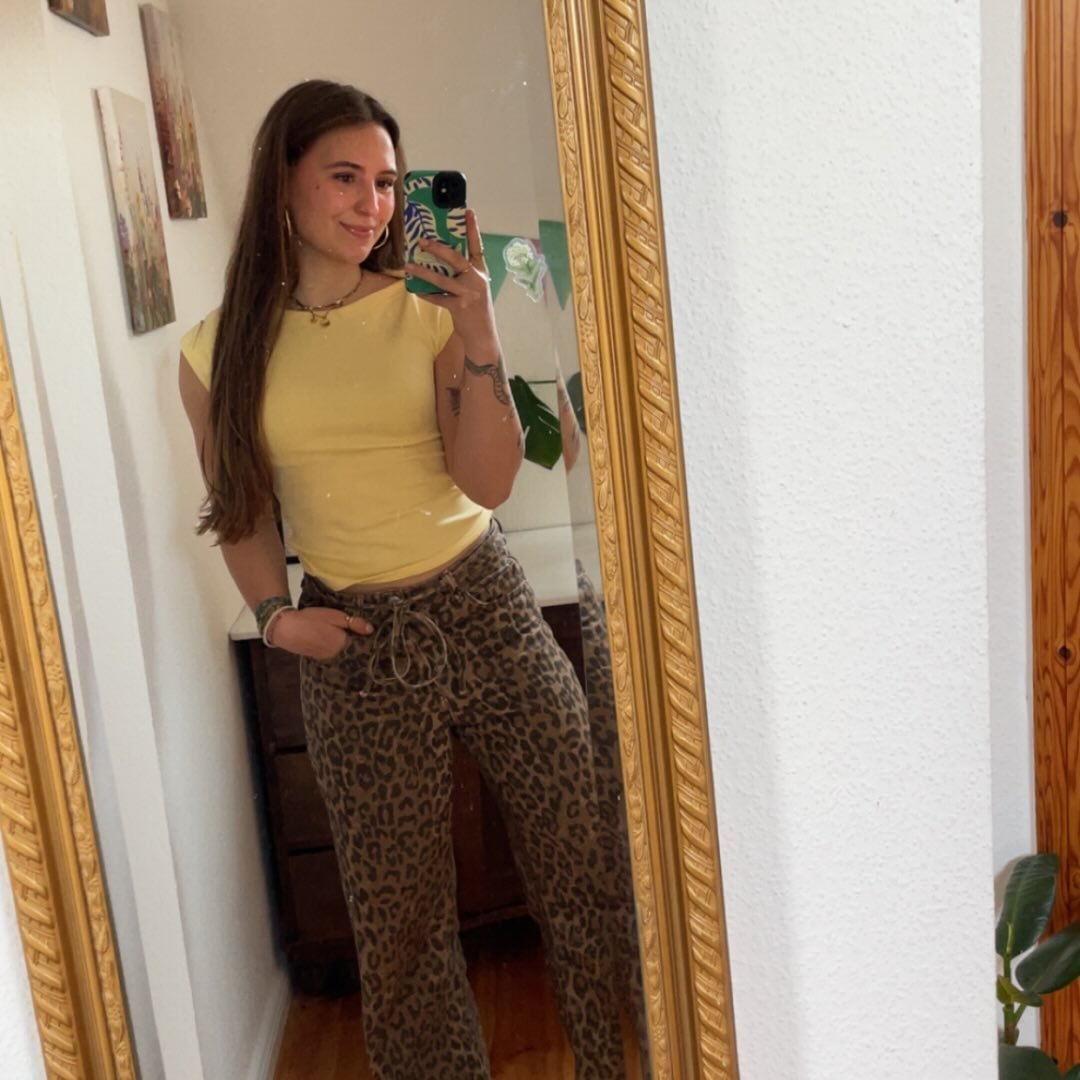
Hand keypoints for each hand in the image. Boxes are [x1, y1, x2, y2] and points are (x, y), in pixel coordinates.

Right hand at [270, 606, 372, 660]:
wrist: (286, 629)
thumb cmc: (312, 619)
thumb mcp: (335, 616)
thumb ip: (354, 623)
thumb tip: (371, 630)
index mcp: (343, 645)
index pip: (362, 646)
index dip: (367, 641)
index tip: (373, 636)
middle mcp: (337, 655)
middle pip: (353, 652)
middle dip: (359, 645)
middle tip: (364, 636)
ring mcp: (327, 658)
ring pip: (344, 654)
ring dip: (348, 648)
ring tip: (353, 638)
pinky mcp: (319, 658)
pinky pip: (334, 654)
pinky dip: (338, 649)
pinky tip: (337, 642)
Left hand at [406, 209, 499, 356]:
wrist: (483, 334)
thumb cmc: (476, 307)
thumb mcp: (475, 286)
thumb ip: (463, 273)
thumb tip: (440, 258)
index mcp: (481, 271)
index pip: (477, 246)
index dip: (473, 229)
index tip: (468, 211)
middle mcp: (476, 279)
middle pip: (456, 258)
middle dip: (438, 248)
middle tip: (422, 240)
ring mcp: (468, 293)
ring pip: (442, 279)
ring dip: (423, 272)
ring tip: (409, 265)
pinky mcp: (459, 307)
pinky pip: (438, 298)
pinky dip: (426, 294)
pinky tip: (415, 290)